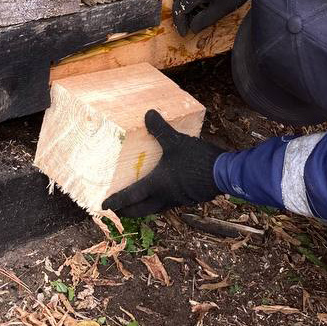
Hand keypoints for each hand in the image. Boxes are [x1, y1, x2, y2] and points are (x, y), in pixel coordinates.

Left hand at [102, 110, 222, 216]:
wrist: (223, 173)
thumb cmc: (196, 160)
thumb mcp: (176, 140)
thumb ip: (160, 129)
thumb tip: (148, 113)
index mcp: (156, 185)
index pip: (130, 197)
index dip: (115, 202)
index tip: (103, 207)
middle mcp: (163, 196)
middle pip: (140, 210)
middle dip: (127, 212)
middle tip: (118, 211)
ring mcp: (177, 199)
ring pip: (154, 208)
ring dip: (143, 207)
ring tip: (138, 202)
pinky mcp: (188, 197)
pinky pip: (167, 203)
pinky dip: (158, 201)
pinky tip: (163, 192)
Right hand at [172, 0, 256, 35]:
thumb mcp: (222, 9)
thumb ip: (204, 20)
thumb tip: (192, 28)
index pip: (179, 9)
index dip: (180, 24)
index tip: (185, 33)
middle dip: (181, 15)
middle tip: (188, 26)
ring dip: (186, 4)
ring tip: (196, 15)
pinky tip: (202, 1)